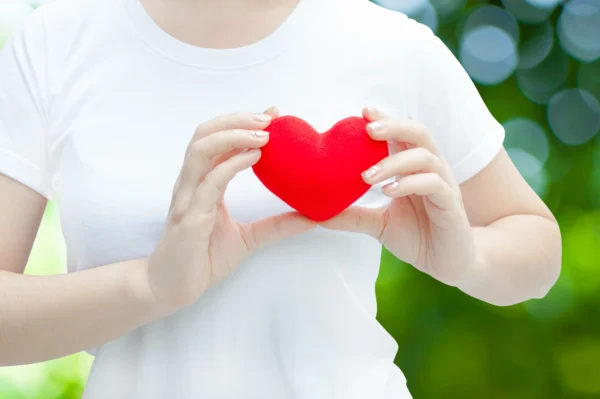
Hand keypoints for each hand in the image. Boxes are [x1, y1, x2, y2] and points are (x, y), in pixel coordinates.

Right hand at [146, 108, 316, 308]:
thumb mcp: (248, 238)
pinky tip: (254, 158)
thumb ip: (276, 225)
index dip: (242, 122)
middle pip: (204, 134)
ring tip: (264, 134)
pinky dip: (231, 165)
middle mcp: (191, 184)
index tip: (273, 113)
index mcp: (202, 183)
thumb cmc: (203, 259)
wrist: (172, 288)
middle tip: (269, 117)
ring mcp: (187, 199)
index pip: (217, 141)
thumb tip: (311, 219)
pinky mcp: (189, 219)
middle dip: (236, 120)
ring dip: (233, 135)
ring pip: (201, 150)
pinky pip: (208, 184)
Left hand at [320, 106, 476, 285]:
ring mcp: (444, 185)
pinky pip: (434, 184)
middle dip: (393, 126)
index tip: (362, 112)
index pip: (402, 134)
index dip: (386, 120)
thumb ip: (352, 216)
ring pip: (425, 157)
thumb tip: (317, 214)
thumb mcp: (378, 225)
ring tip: (367, 175)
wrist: (449, 264)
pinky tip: (388, 191)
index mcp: (414, 168)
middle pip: (418, 133)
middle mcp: (432, 170)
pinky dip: (409, 183)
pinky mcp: (452, 205)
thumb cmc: (418, 237)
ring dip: (394, 162)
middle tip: (367, 128)